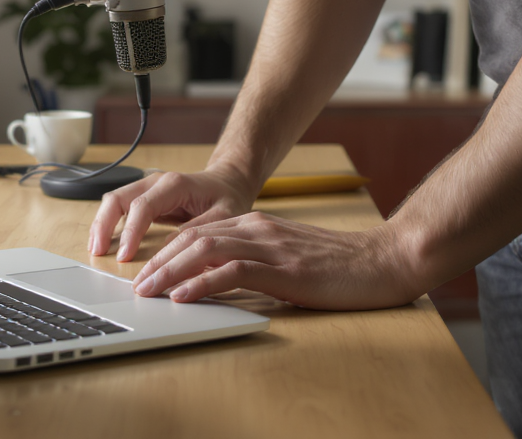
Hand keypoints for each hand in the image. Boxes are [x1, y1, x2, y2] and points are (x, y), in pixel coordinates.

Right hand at [89, 168, 255, 261]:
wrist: (227, 182)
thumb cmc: (227, 198)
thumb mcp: (225, 215)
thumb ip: (202, 229)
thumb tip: (174, 247)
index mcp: (174, 184)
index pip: (143, 206)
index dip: (131, 231)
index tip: (125, 256)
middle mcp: (156, 182)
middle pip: (118, 198)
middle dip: (104, 225)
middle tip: (98, 252)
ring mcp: (147, 188)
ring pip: (114, 200)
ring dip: (101, 224)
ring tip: (96, 249)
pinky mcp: (144, 198)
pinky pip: (120, 207)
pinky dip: (109, 223)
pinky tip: (104, 242)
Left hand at [130, 211, 421, 309]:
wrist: (383, 260)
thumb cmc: (340, 265)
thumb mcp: (289, 258)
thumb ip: (257, 262)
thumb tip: (223, 280)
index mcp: (258, 225)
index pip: (200, 232)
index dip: (168, 251)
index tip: (147, 270)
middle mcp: (259, 229)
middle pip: (194, 239)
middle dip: (160, 261)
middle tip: (137, 284)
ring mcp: (270, 247)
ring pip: (206, 251)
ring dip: (171, 272)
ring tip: (149, 290)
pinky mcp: (283, 269)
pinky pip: (233, 272)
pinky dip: (203, 283)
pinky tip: (184, 295)